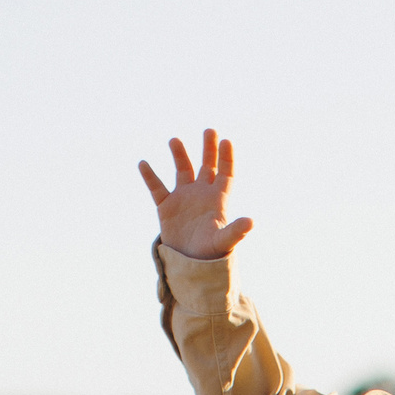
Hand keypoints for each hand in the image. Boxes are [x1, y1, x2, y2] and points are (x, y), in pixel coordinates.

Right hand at [138, 129, 252, 259]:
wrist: (191, 264)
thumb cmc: (212, 253)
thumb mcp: (225, 241)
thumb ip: (236, 230)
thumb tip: (251, 222)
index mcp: (218, 200)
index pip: (225, 174)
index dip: (226, 158)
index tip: (226, 141)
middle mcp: (202, 194)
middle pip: (207, 166)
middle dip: (208, 149)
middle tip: (210, 130)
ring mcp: (184, 198)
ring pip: (182, 171)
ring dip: (180, 156)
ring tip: (175, 141)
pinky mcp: (167, 206)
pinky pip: (157, 188)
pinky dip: (150, 177)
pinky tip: (143, 164)